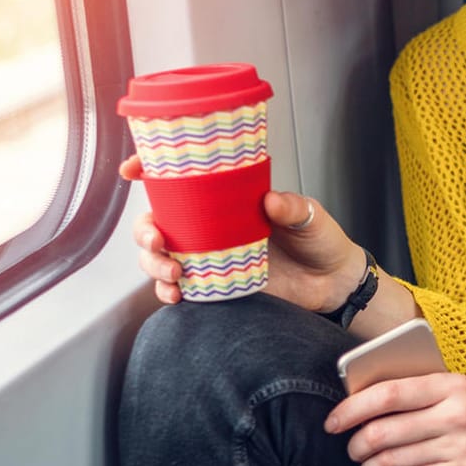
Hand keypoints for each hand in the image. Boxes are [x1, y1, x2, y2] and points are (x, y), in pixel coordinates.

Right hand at [120, 153, 360, 310]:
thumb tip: (271, 201)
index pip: (181, 181)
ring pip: (159, 257)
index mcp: (227, 201)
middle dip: (144, 230)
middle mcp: (211, 227)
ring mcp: (210, 257)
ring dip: (153, 264)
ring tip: (174, 274)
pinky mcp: (215, 286)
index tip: (132, 170)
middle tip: (158, 240)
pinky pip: (179, 289)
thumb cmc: (321, 241)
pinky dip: (168, 293)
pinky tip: (177, 295)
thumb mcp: (310, 216)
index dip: (149, 172)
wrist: (333, 283)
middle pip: (156, 222)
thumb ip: (292, 208)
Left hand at [324, 373, 465, 465]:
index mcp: (454, 384)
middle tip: (350, 449)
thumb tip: (370, 404)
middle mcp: (455, 414)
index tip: (332, 421)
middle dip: (355, 444)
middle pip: (382, 430)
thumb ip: (428, 394)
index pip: (387, 393)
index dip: (350, 408)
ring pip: (391, 460)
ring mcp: (460, 447)